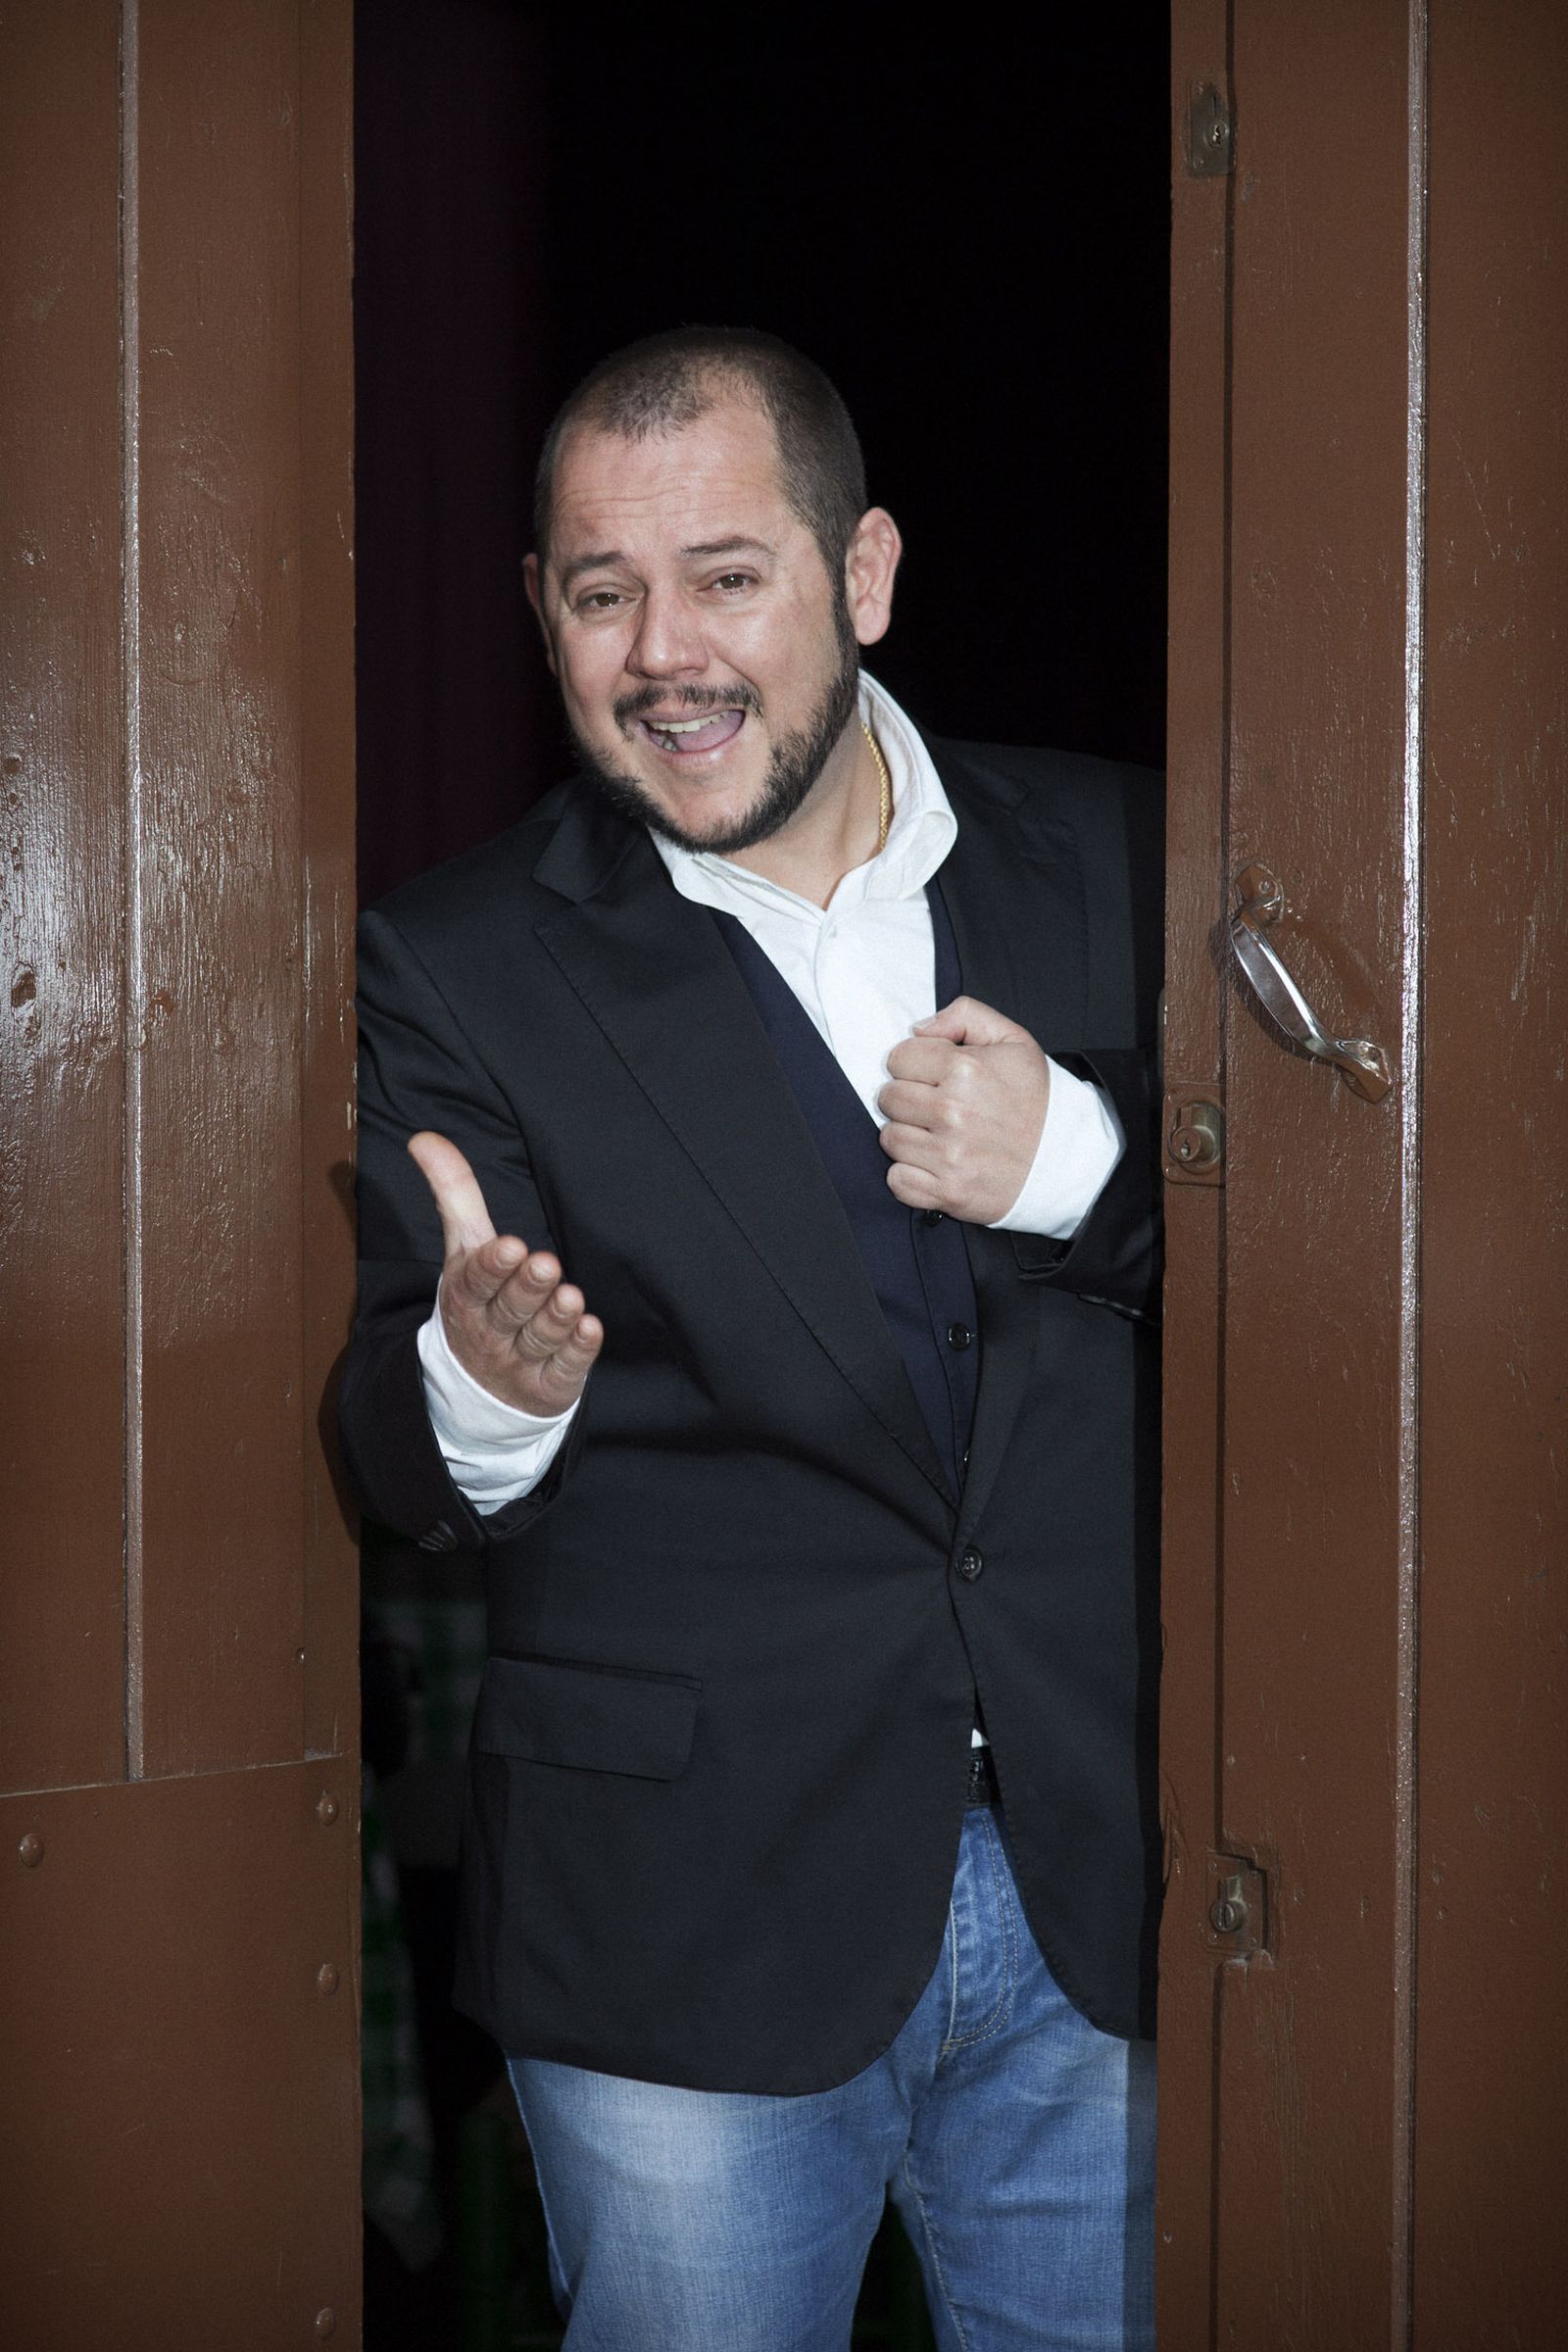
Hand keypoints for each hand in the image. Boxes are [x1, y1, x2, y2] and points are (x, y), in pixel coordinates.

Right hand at [408, 1131, 602, 1416]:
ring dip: (555, 1318)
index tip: (512, 1246)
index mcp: (466, 1295)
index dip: (493, 1265)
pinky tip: (591, 1330)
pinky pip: (564, 1369)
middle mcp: (489, 1330)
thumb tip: (424, 1138)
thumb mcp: (463, 1250)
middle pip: (509, 1308)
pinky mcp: (547, 1386)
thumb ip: (453, 1194)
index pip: (477, 1280)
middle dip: (527, 1287)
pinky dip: (577, 1351)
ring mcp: (518, 1361)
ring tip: (571, 1296)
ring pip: (538, 1339)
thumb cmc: (479, 1300)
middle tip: (546, 1263)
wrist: (478, 1386)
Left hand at [877, 996, 1050, 1223]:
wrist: (1067, 1158)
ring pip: (889, 1139)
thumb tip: (917, 1029)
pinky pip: (897, 1180)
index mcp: (966, 1069)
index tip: (932, 1076)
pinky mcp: (948, 1191)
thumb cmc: (1036, 1100)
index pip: (898, 1057)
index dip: (914, 1064)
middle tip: (934, 1107)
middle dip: (907, 1099)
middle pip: (888, 1098)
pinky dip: (910, 1175)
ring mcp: (949, 1155)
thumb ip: (965, 1015)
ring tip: (937, 1135)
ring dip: (908, 1137)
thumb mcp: (1012, 1039)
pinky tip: (934, 1164)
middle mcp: (954, 1111)